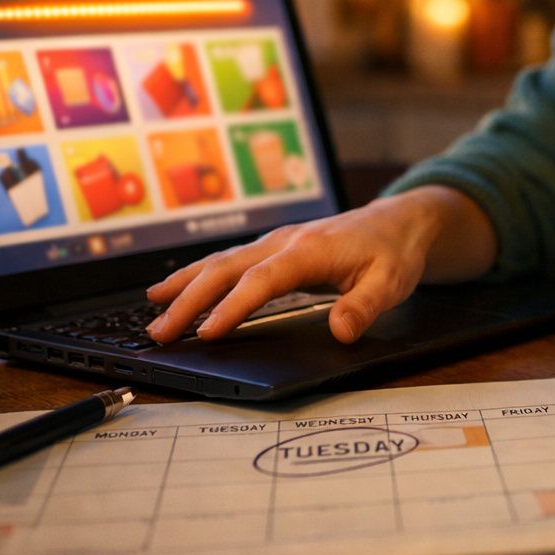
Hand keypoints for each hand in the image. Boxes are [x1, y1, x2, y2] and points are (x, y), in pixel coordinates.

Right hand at [145, 185, 493, 344]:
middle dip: (190, 300)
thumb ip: (366, 306)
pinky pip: (230, 260)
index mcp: (311, 249)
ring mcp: (277, 241)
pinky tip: (177, 287)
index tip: (206, 334)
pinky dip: (199, 274)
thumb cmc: (395, 251)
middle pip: (228, 269)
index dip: (233, 307)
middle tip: (159, 332)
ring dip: (186, 285)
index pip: (263, 280)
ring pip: (222, 261)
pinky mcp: (275, 247)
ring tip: (153, 309)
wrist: (401, 220)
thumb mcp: (393, 282)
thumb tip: (341, 330)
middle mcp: (286, 241)